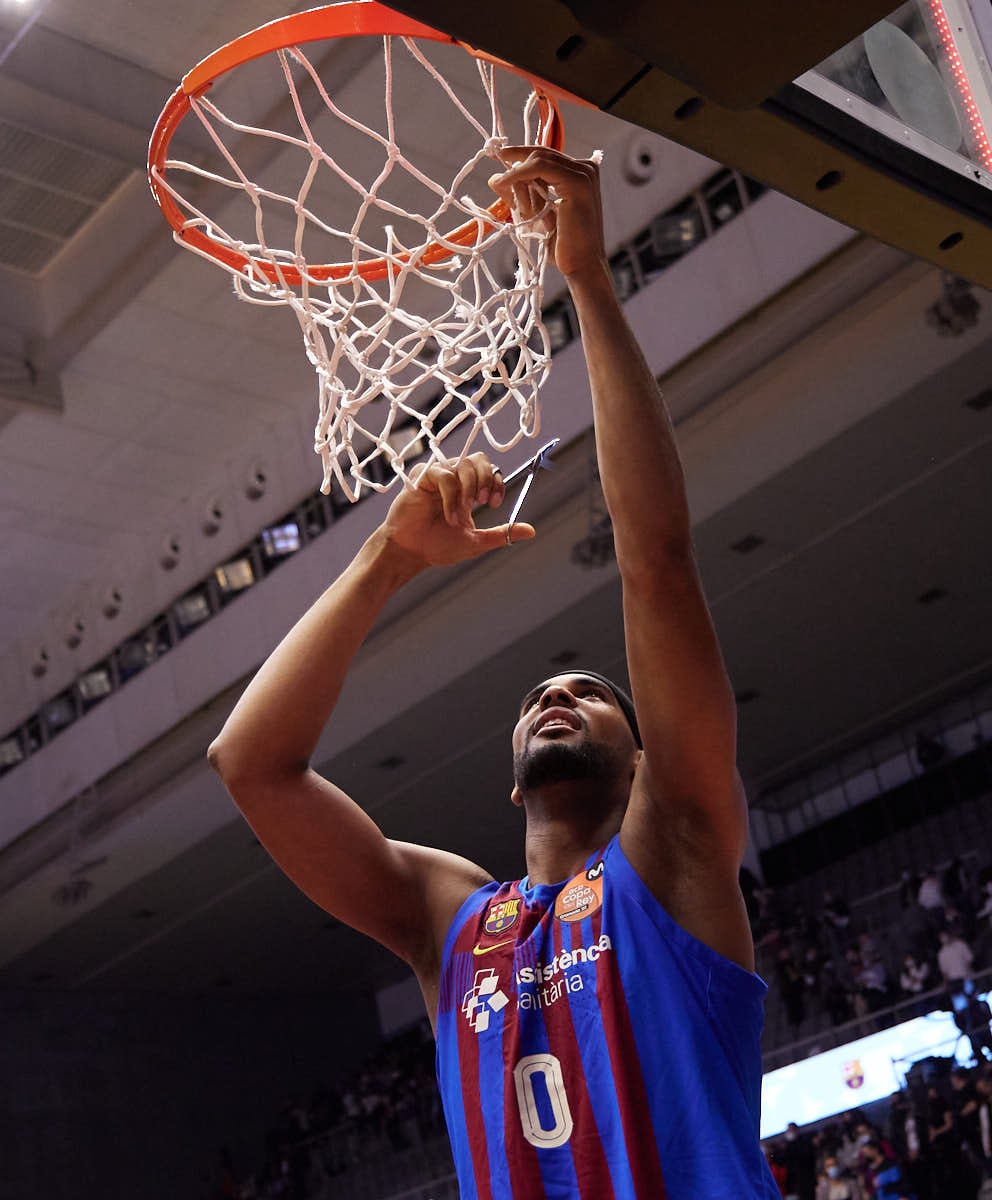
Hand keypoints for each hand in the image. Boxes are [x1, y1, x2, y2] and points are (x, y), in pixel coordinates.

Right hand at [381, 453, 534, 567]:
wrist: (411, 552)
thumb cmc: (438, 546)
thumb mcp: (476, 540)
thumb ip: (502, 533)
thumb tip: (531, 531)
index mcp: (469, 490)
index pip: (491, 471)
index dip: (496, 482)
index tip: (493, 503)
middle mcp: (455, 479)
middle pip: (480, 459)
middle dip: (486, 479)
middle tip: (482, 502)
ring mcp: (438, 475)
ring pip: (464, 464)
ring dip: (468, 491)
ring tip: (460, 515)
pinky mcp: (422, 476)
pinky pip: (445, 475)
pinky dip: (451, 496)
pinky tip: (448, 515)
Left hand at [489, 148, 606, 280]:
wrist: (580, 266)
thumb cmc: (562, 246)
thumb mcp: (536, 215)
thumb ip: (520, 195)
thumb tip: (495, 178)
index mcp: (579, 175)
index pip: (546, 157)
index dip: (521, 155)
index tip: (498, 157)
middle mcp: (585, 169)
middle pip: (542, 153)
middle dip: (515, 156)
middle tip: (493, 160)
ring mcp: (583, 174)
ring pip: (539, 159)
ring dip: (516, 172)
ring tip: (502, 186)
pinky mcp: (577, 183)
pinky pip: (540, 168)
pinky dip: (519, 173)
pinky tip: (505, 182)